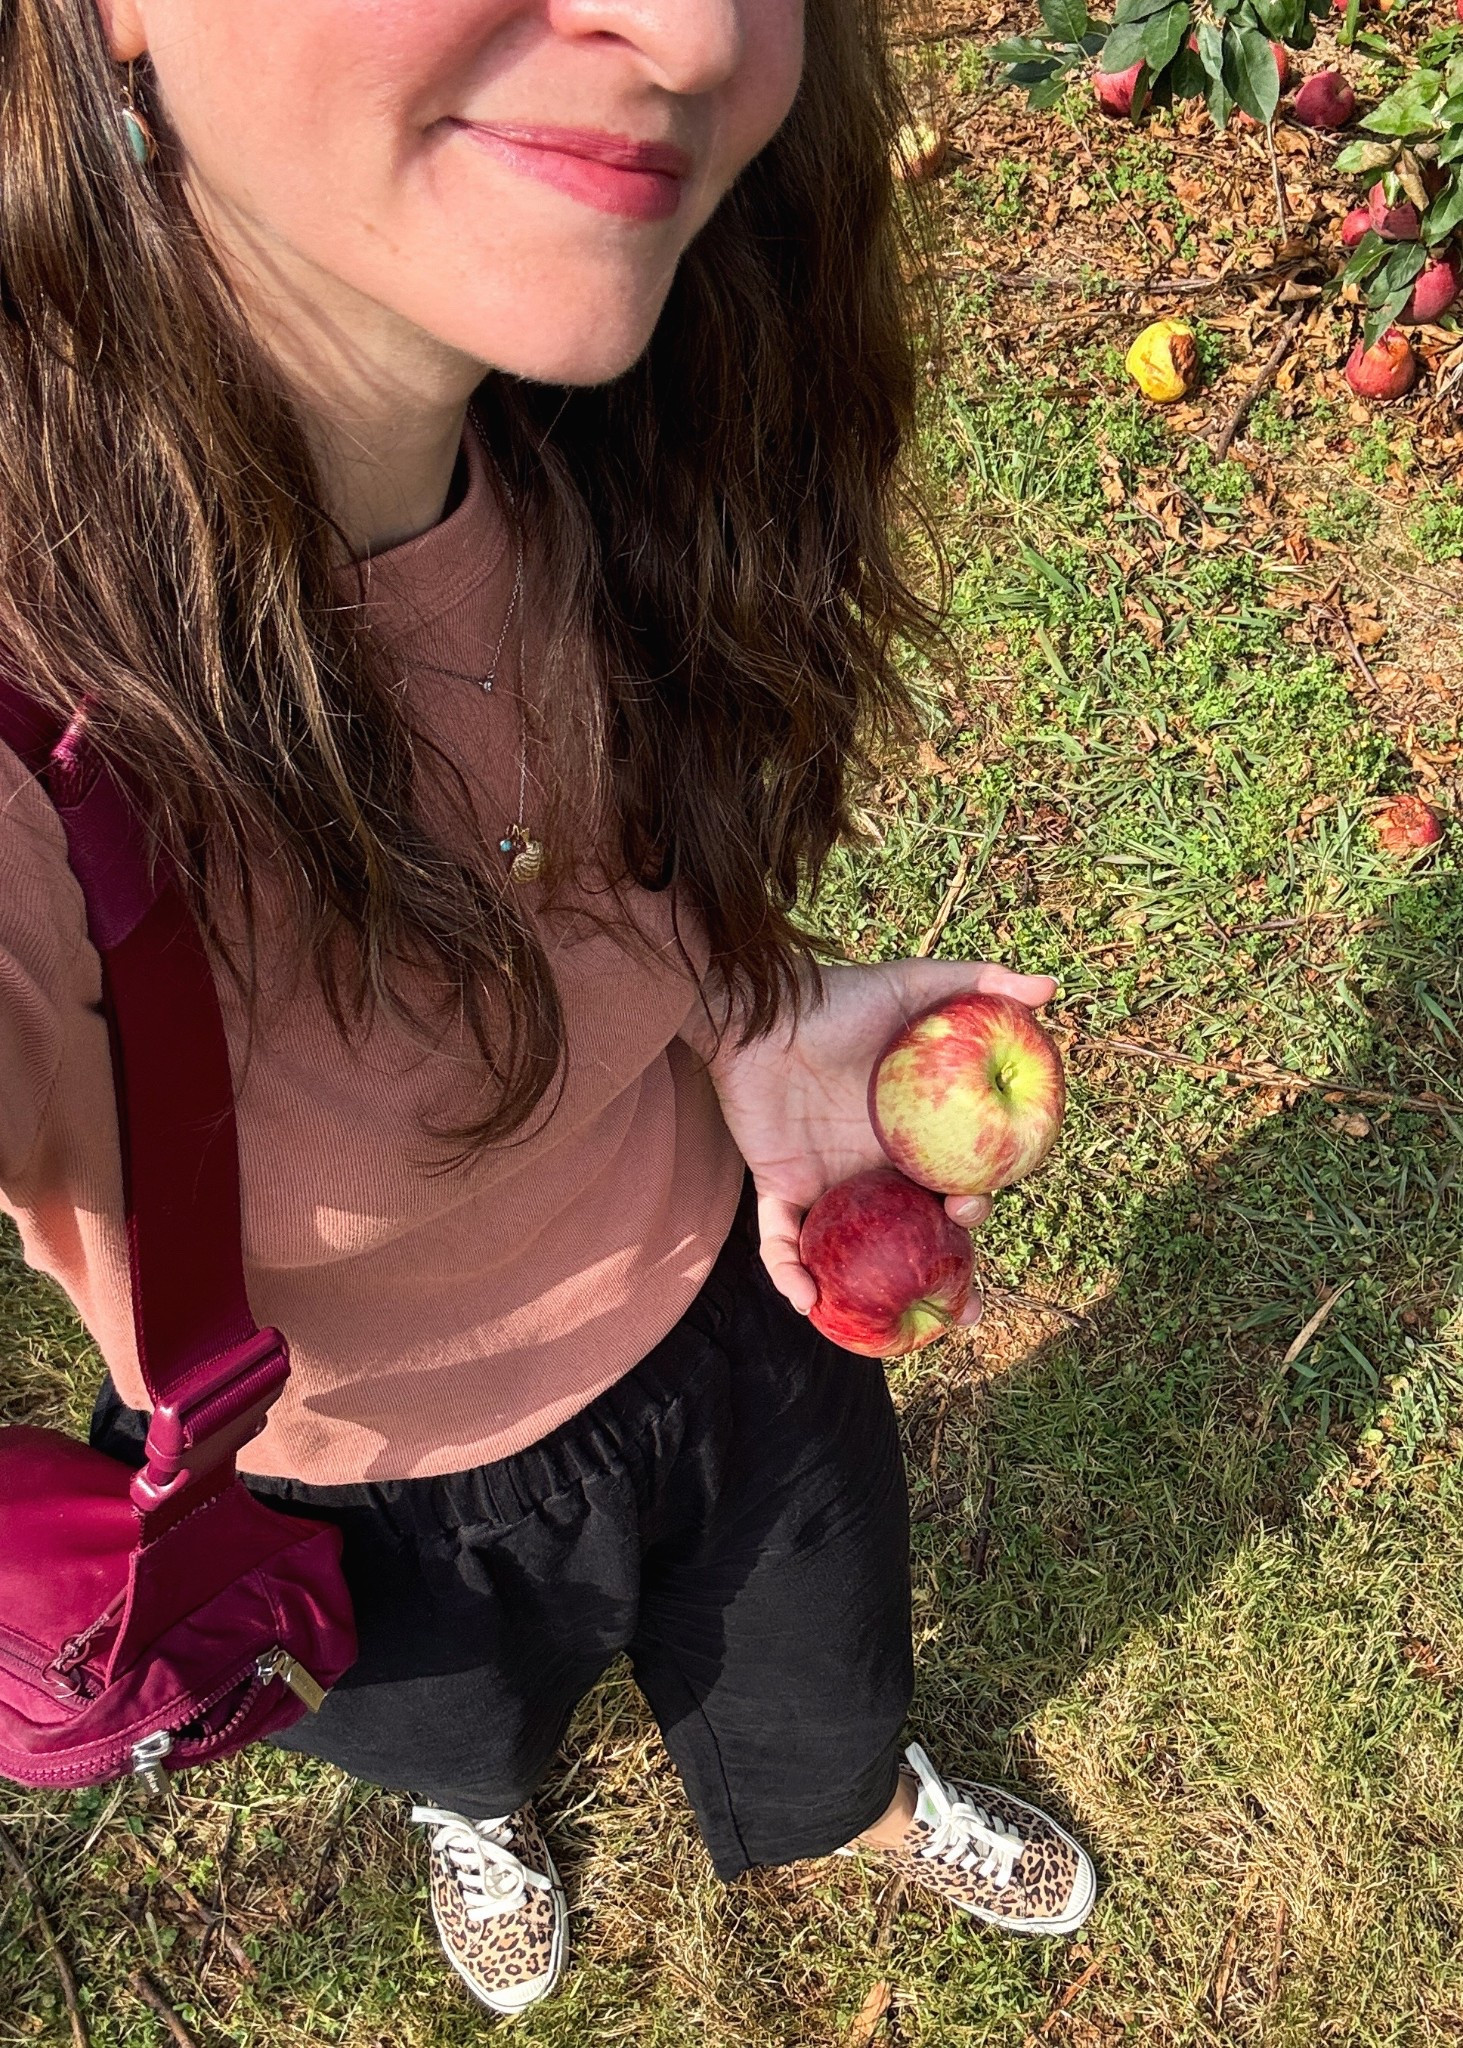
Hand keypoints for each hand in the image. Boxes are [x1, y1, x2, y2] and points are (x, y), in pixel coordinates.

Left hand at [699, 958, 1057, 1316]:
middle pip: (921, 1236)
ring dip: (876, 1298)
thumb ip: (978, 985)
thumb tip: (1049, 988)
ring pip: (861, 1255)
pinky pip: (784, 1242)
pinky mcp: (782, 1187)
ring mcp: (832, 1184)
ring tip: (898, 1337)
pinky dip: (791, 1273)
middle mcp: (879, 1168)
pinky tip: (807, 1299)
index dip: (973, 1206)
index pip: (957, 1183)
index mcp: (916, 1136)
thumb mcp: (912, 987)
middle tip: (963, 1309)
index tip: (974, 1212)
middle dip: (947, 1280)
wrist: (757, 1010)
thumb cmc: (835, 997)